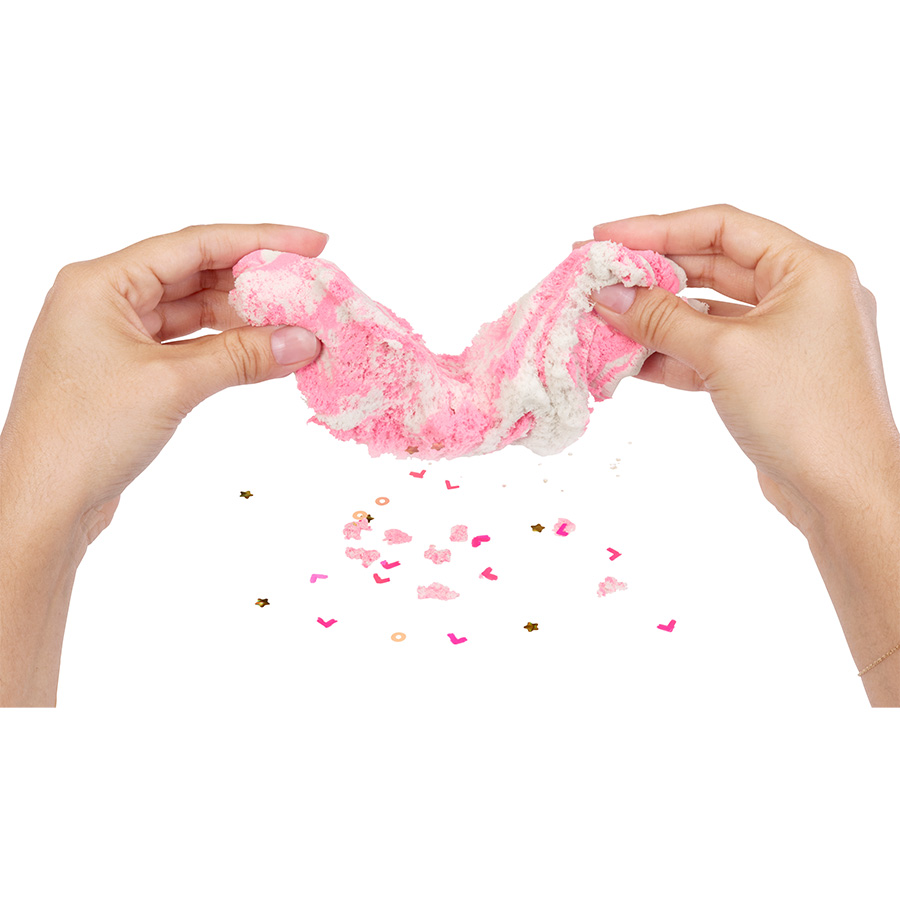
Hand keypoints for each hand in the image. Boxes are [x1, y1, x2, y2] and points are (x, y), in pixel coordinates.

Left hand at [0, 223, 327, 544]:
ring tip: (297, 322)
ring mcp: (115, 336)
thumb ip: (243, 356)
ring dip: (245, 319)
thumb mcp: (172, 385)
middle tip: (311, 286)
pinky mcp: (128, 371)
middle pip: (196, 273)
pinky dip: (226, 348)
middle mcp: (105, 300)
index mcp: (101, 282)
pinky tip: (264, 351)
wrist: (42, 503)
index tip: (312, 243)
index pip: (194, 246)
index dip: (260, 241)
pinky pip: (188, 344)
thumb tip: (305, 341)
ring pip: (194, 312)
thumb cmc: (84, 435)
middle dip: (256, 281)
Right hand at [577, 203, 899, 533]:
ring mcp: (783, 337)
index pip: (721, 227)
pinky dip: (670, 354)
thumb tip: (608, 294)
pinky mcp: (765, 375)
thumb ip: (660, 318)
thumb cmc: (805, 413)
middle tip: (597, 277)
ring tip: (604, 319)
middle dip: (651, 275)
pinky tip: (629, 358)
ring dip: (655, 318)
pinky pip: (709, 351)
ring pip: (705, 313)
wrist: (842, 493)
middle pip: (711, 267)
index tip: (605, 238)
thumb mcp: (724, 355)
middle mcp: (799, 295)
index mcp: (807, 269)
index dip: (657, 228)